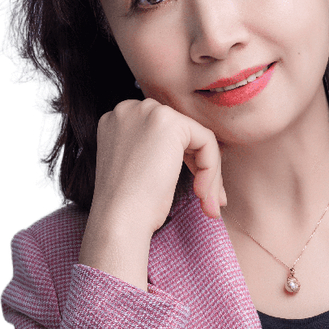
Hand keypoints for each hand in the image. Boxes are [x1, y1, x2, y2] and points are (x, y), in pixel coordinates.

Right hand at [79, 98, 224, 285]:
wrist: (118, 220)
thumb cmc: (128, 207)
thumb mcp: (139, 170)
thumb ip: (156, 152)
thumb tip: (196, 153)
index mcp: (118, 121)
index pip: (166, 135)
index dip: (185, 162)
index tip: (196, 192)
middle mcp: (130, 109)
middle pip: (184, 134)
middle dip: (202, 167)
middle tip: (209, 201)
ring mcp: (148, 112)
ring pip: (198, 138)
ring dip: (210, 174)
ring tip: (209, 205)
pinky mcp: (169, 122)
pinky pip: (207, 142)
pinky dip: (211, 170)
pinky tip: (201, 195)